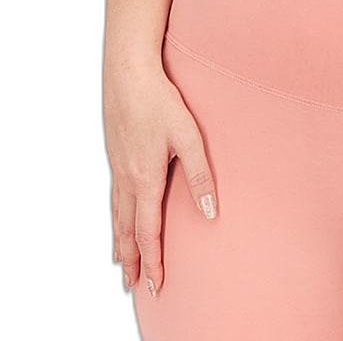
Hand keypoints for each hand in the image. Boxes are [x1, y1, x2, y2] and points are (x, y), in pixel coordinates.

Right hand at [103, 57, 217, 295]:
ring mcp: (118, 167)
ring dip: (120, 243)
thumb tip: (211, 212)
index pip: (148, 232)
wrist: (128, 74)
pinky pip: (113, 197)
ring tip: (121, 262)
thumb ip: (200, 176)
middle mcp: (127, 179)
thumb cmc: (160, 101)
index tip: (155, 285)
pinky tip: (118, 217)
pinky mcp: (115, 154)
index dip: (153, 261)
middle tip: (132, 285)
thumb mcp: (189, 136)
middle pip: (126, 231)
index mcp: (146, 179)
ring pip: (116, 215)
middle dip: (131, 261)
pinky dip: (114, 218)